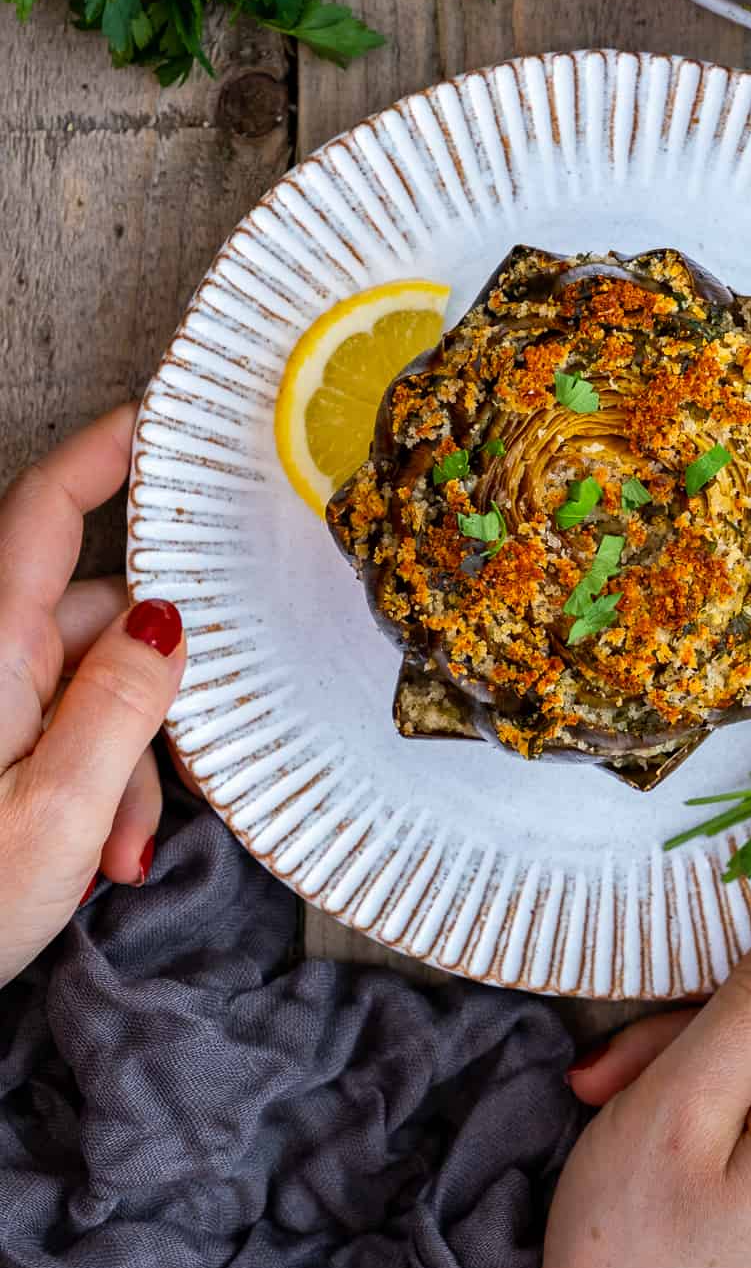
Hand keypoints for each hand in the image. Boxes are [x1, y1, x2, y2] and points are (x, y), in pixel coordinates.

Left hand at [0, 405, 186, 987]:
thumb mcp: (56, 813)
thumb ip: (125, 705)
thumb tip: (170, 619)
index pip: (47, 509)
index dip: (105, 450)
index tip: (163, 416)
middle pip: (97, 614)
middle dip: (156, 683)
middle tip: (185, 765)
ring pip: (92, 683)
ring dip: (130, 754)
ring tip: (124, 848)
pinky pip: (62, 728)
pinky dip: (99, 780)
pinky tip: (102, 851)